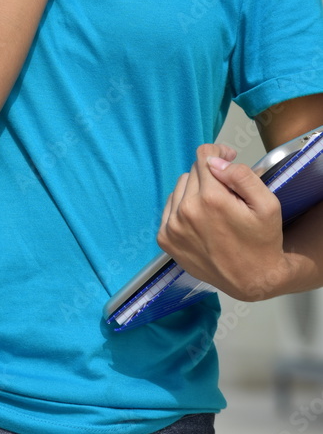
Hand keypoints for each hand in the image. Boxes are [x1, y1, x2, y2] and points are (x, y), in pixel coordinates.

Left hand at [156, 143, 289, 301]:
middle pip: (193, 171)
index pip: (204, 156)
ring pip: (180, 187)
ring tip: (214, 208)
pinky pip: (170, 207)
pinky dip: (183, 207)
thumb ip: (241, 175)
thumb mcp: (267, 204)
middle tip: (228, 193)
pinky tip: (201, 220)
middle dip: (211, 175)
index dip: (218, 153)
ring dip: (195, 190)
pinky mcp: (165, 239)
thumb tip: (214, 161)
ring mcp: (172, 226)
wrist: (252, 281)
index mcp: (210, 199)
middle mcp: (186, 210)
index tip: (228, 157)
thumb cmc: (263, 241)